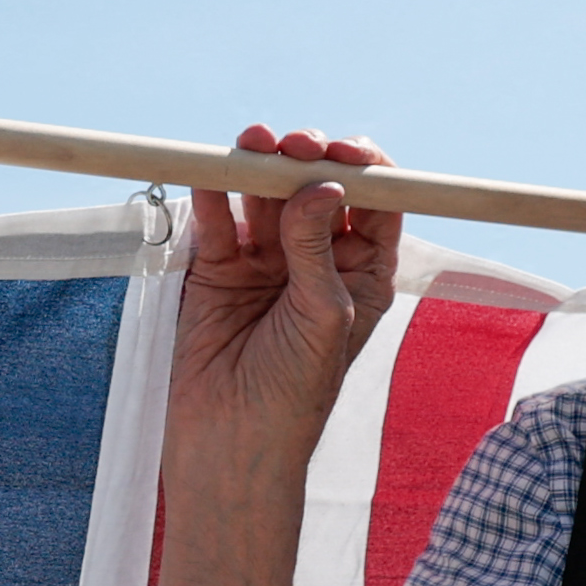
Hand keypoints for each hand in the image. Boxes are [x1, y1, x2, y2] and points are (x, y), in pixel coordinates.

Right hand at [168, 128, 399, 476]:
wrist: (233, 441)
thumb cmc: (296, 392)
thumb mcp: (323, 315)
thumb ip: (316, 247)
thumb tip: (321, 185)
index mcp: (361, 272)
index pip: (373, 204)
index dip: (363, 169)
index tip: (345, 151)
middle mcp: (315, 259)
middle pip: (314, 187)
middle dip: (305, 158)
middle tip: (293, 145)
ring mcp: (265, 261)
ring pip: (264, 195)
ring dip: (258, 165)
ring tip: (253, 144)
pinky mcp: (217, 269)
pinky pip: (217, 220)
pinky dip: (214, 193)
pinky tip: (212, 175)